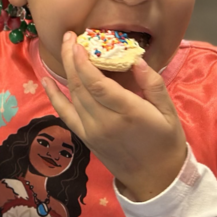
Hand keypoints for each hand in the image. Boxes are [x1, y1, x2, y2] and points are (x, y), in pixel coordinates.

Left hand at [42, 32, 186, 201]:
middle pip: (80, 85)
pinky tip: (47, 80)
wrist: (156, 180)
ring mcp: (92, 131)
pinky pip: (65, 114)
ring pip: (72, 96)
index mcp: (127, 113)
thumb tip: (136, 59)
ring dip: (66, 70)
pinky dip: (54, 96)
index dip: (84, 61)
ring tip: (66, 48)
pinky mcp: (85, 138)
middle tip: (69, 36)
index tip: (78, 41)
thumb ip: (152, 84)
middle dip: (72, 58)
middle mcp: (104, 122)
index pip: (97, 83)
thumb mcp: (169, 112)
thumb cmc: (166, 143)